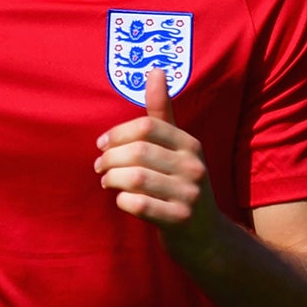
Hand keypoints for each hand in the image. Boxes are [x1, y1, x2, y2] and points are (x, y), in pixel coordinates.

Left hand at [95, 68, 220, 262]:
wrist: (206, 236)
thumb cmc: (181, 184)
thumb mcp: (177, 148)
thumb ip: (162, 113)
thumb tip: (156, 70)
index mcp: (190, 144)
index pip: (146, 127)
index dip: (116, 134)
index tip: (102, 144)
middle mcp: (193, 166)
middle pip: (137, 151)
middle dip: (109, 158)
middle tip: (99, 167)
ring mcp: (189, 194)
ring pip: (135, 178)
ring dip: (112, 179)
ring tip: (106, 182)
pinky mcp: (179, 220)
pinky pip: (140, 205)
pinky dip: (123, 201)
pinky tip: (122, 200)